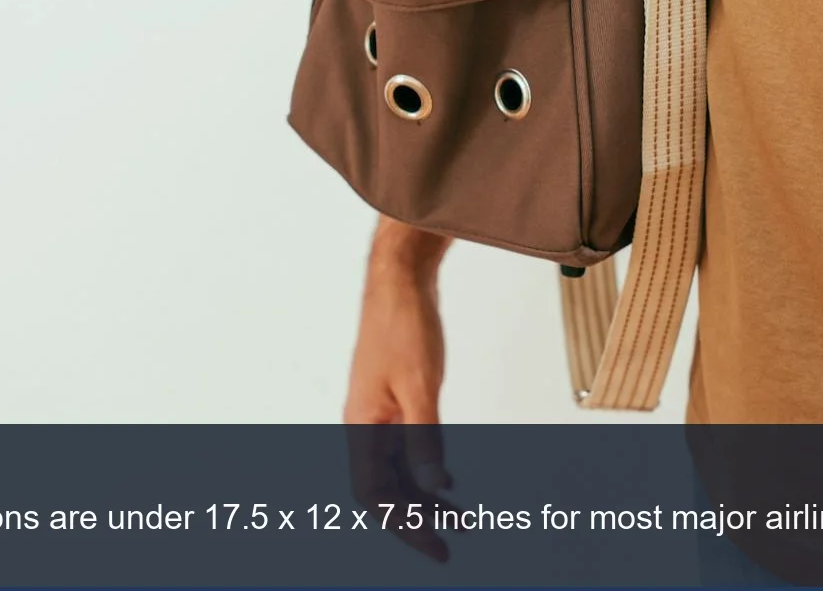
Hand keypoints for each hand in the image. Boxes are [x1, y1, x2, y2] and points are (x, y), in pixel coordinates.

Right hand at [344, 217, 452, 561]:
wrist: (401, 280)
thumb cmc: (402, 324)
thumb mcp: (420, 386)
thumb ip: (426, 438)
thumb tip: (433, 487)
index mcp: (362, 425)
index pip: (374, 494)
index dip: (402, 523)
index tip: (433, 543)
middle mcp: (366, 423)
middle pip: (387, 487)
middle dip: (417, 518)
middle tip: (451, 542)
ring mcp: (380, 411)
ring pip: (399, 468)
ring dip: (426, 495)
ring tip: (460, 517)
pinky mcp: (396, 398)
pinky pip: (407, 447)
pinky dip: (427, 467)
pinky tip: (447, 480)